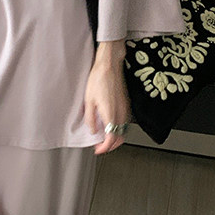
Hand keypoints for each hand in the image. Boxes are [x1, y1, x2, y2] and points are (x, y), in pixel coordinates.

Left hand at [83, 41, 130, 155]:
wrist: (110, 65)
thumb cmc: (99, 78)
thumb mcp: (88, 100)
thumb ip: (90, 118)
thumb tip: (93, 130)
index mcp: (111, 114)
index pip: (111, 138)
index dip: (105, 147)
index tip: (98, 149)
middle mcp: (121, 113)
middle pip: (120, 137)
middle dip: (111, 145)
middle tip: (100, 146)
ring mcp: (125, 108)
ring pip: (124, 130)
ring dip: (115, 137)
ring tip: (104, 137)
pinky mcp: (126, 104)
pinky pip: (125, 122)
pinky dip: (119, 128)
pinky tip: (110, 125)